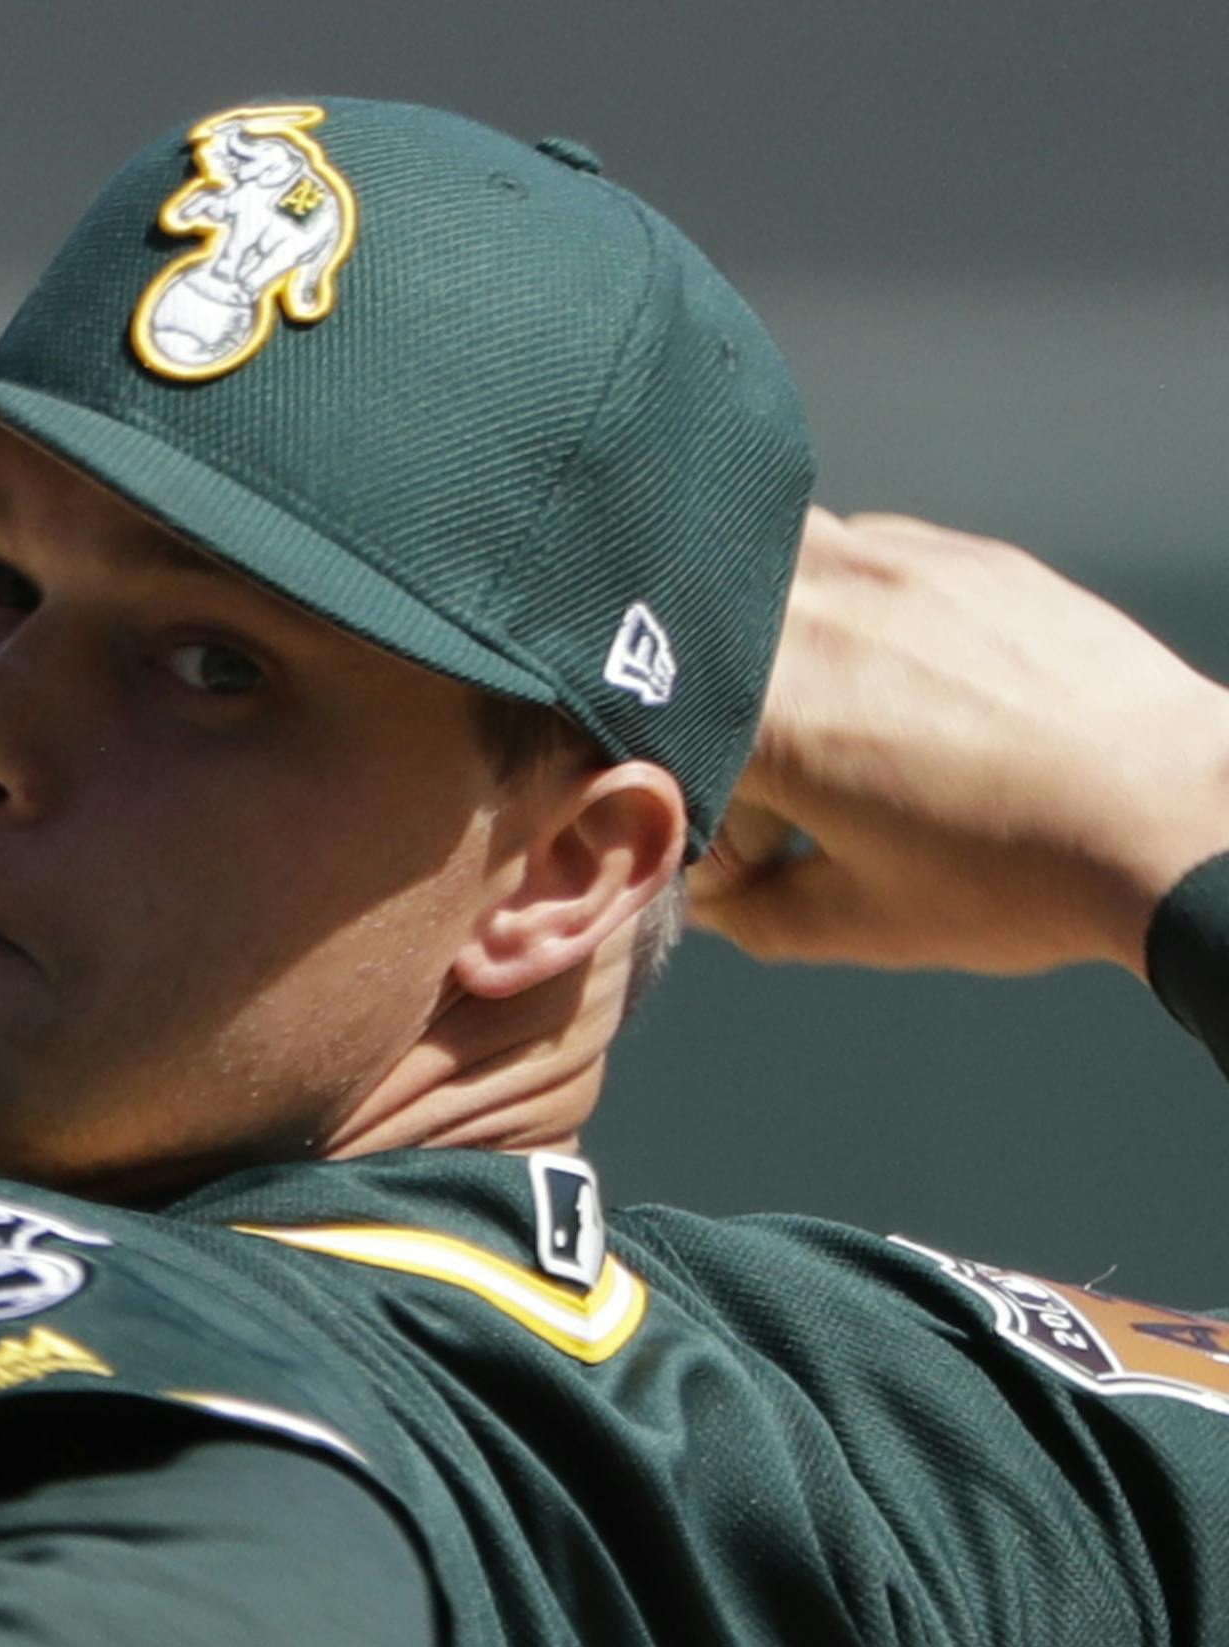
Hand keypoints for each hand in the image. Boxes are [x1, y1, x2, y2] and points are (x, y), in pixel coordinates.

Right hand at [689, 509, 1228, 977]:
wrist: (1164, 808)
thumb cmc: (1017, 873)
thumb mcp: (861, 924)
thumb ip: (753, 912)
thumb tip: (714, 894)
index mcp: (772, 716)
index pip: (653, 738)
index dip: (677, 807)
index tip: (735, 852)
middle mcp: (813, 614)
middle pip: (693, 640)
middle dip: (709, 712)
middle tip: (778, 789)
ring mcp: (886, 562)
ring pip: (763, 572)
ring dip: (766, 640)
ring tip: (833, 722)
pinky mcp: (950, 551)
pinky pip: (852, 555)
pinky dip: (841, 611)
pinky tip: (898, 682)